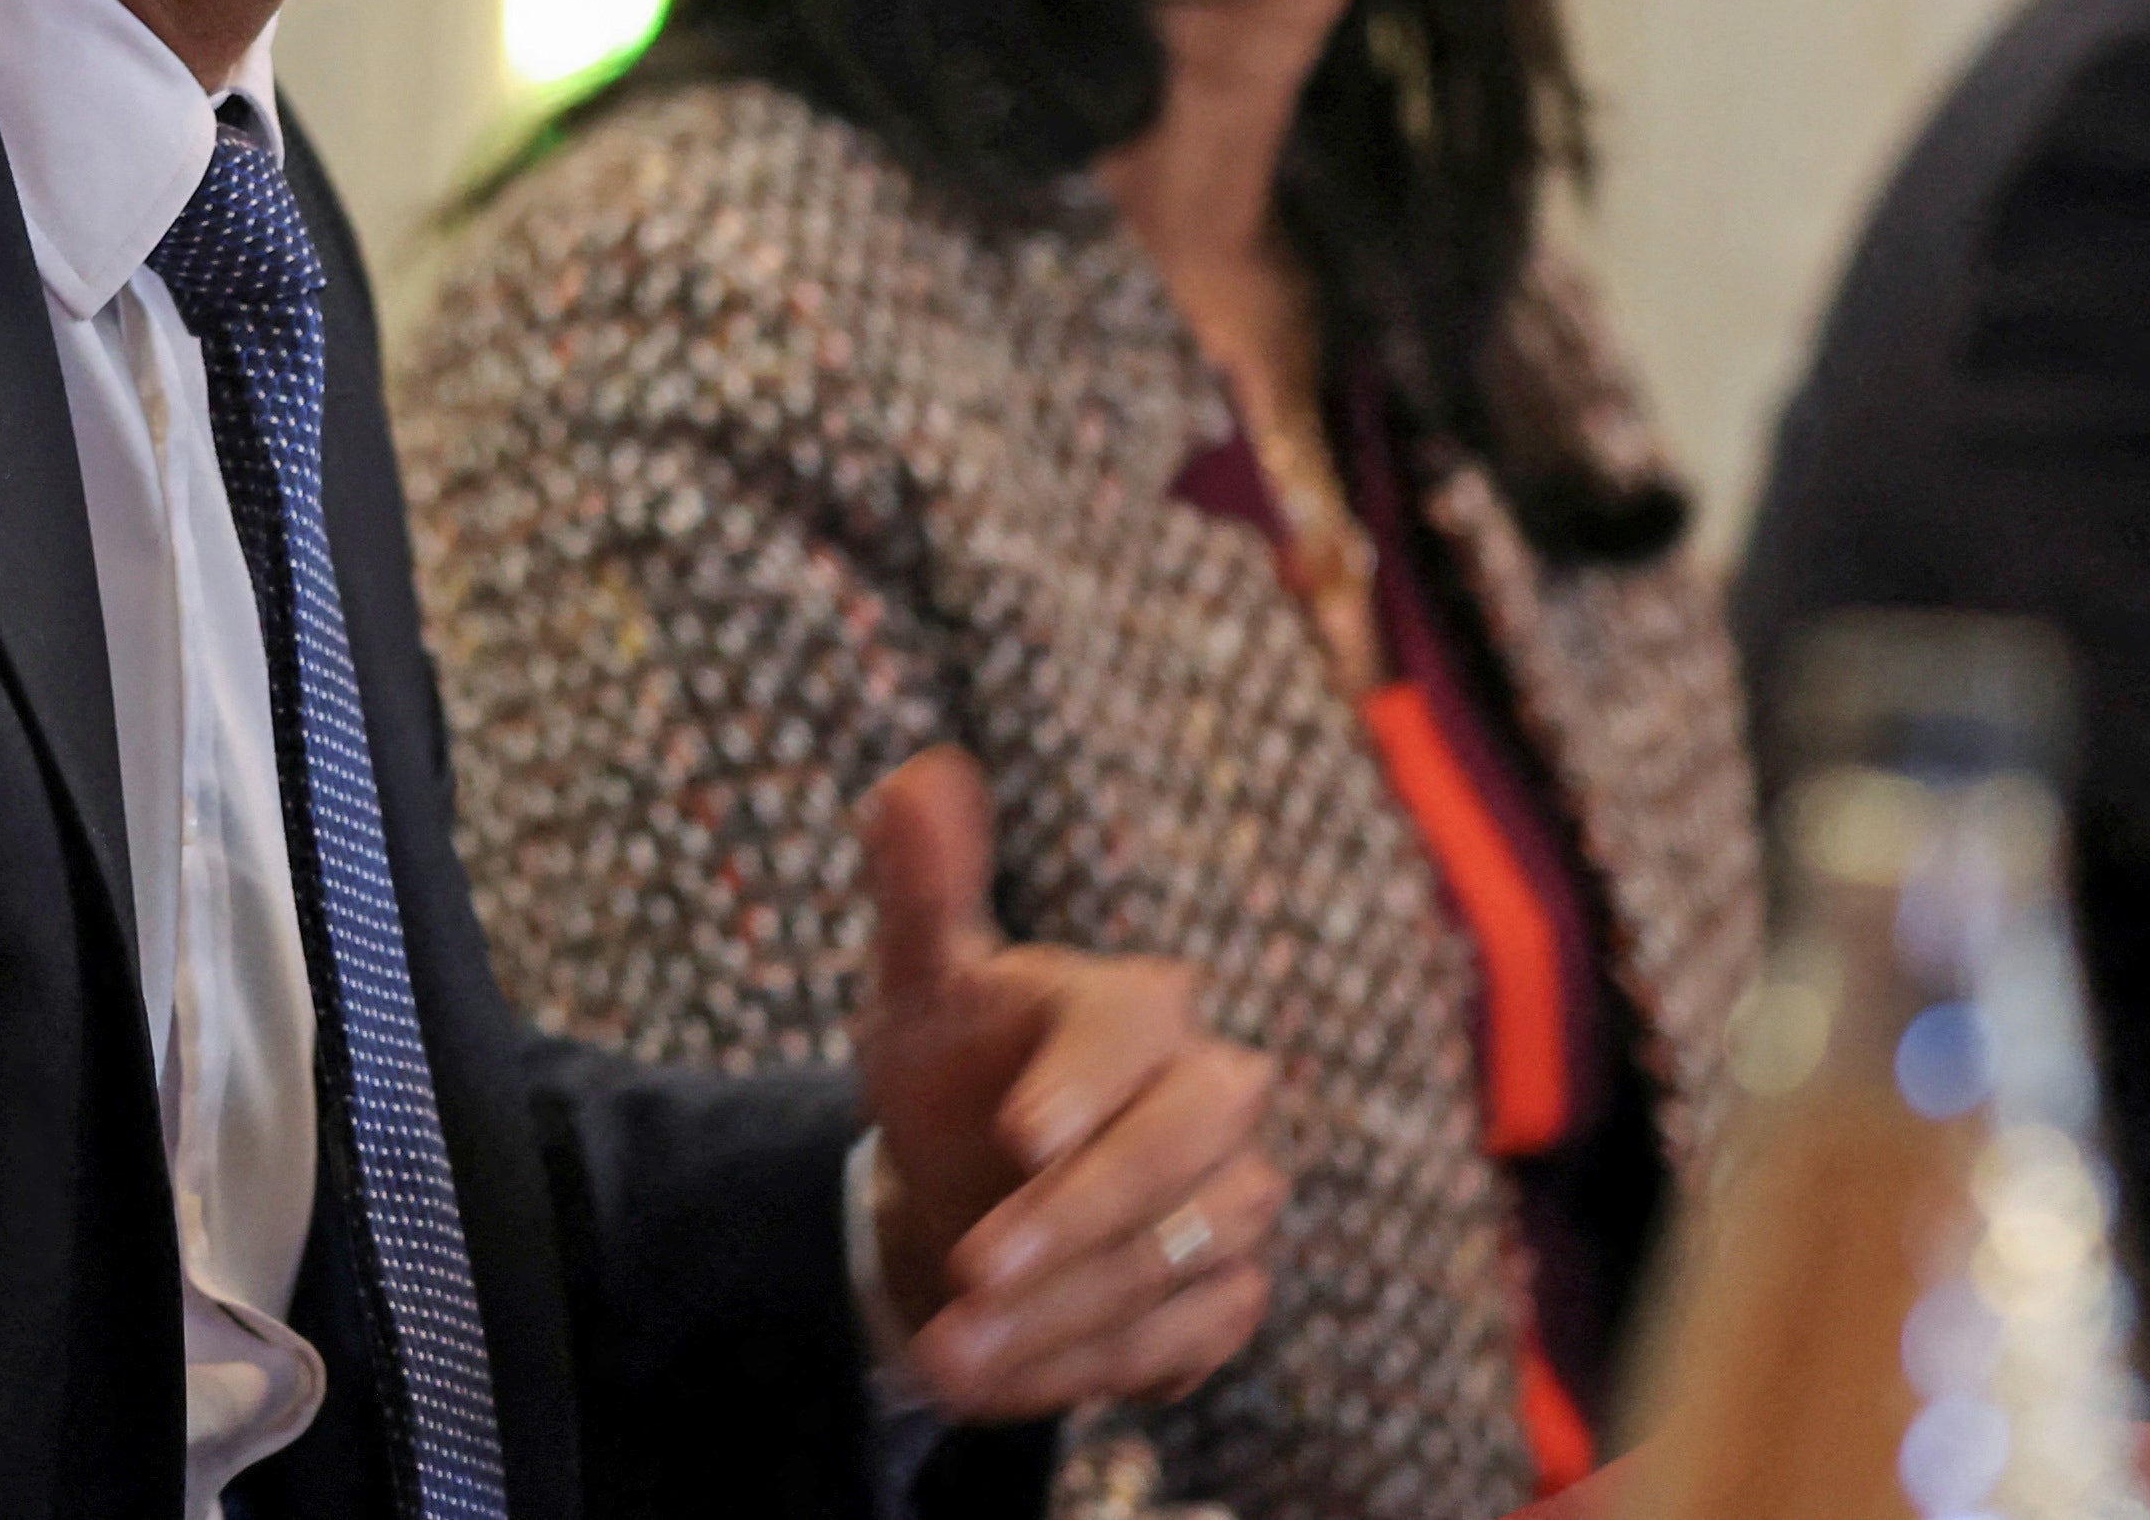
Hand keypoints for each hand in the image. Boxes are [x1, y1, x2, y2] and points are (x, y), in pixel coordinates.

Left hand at [849, 746, 1282, 1417]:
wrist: (963, 1188)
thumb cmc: (949, 1067)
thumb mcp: (918, 982)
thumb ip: (920, 885)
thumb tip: (917, 773)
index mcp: (1138, 1006)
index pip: (1141, 1027)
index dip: (1088, 1081)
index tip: (1018, 1132)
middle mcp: (1212, 1098)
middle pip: (1189, 1150)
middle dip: (1081, 1216)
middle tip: (974, 1265)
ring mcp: (1232, 1200)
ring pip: (1180, 1260)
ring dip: (1063, 1313)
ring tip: (945, 1350)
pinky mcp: (1225, 1293)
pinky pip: (1182, 1340)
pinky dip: (1083, 1365)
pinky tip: (993, 1376)